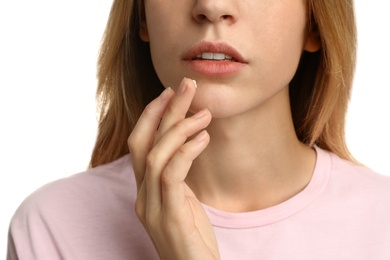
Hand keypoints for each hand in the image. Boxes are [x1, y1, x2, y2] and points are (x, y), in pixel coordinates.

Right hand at [128, 78, 219, 259]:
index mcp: (145, 191)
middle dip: (164, 110)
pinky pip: (172, 175)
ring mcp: (152, 207)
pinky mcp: (168, 217)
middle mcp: (142, 196)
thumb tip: (186, 148)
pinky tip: (204, 137)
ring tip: (204, 111)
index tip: (171, 93)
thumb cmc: (192, 238)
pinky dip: (186, 151)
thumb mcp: (183, 203)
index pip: (140, 144)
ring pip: (155, 155)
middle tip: (185, 85)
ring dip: (179, 127)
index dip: (152, 116)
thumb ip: (177, 178)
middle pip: (144, 142)